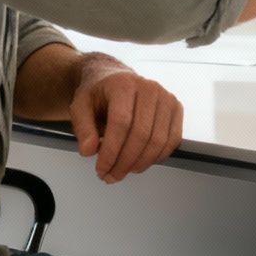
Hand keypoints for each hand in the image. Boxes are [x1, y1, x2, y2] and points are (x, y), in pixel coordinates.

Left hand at [67, 54, 182, 181]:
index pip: (121, 122)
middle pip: (141, 134)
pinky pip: (172, 140)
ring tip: (122, 171)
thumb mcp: (80, 106)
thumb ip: (82, 128)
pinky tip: (140, 162)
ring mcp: (166, 97)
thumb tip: (88, 150)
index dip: (111, 151)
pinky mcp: (176, 108)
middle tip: (111, 176)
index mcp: (123, 84)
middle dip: (124, 162)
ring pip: (158, 140)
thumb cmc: (99, 93)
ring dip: (140, 163)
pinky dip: (157, 157)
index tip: (101, 168)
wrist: (114, 79)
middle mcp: (149, 87)